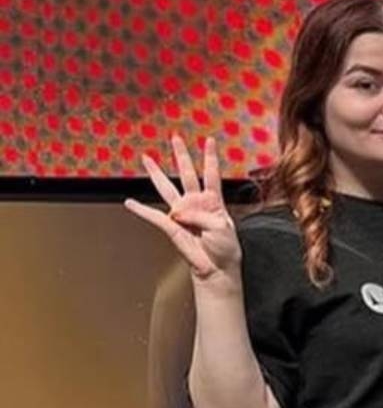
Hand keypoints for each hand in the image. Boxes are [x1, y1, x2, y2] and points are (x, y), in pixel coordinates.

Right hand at [124, 135, 240, 288]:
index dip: (210, 157)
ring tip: (147, 159)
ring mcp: (183, 213)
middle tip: (175, 138)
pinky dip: (141, 210)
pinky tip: (130, 203)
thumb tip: (178, 212)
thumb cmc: (225, 250)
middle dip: (181, 155)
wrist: (217, 269)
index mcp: (214, 202)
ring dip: (157, 173)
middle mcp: (197, 203)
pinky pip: (154, 216)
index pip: (211, 174)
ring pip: (168, 188)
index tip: (209, 140)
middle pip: (187, 174)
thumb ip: (201, 215)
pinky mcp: (172, 226)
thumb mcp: (222, 227)